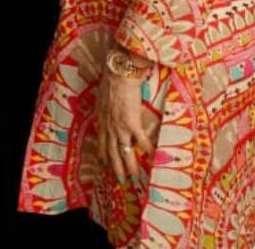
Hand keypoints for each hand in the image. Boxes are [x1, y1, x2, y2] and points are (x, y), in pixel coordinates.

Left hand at [96, 67, 154, 183]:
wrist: (118, 75)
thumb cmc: (111, 82)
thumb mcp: (102, 99)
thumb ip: (104, 109)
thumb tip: (106, 113)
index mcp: (101, 120)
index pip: (101, 142)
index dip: (102, 154)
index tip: (104, 163)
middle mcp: (108, 127)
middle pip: (111, 152)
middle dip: (116, 167)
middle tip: (120, 180)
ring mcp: (120, 127)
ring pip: (124, 152)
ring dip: (130, 167)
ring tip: (134, 178)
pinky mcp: (132, 124)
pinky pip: (142, 142)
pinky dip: (148, 151)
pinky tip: (153, 159)